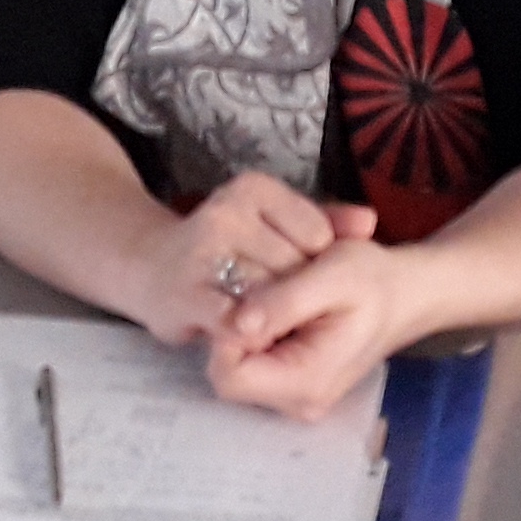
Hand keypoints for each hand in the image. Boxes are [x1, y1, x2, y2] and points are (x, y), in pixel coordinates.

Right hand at [119, 172, 378, 350]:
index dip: (314, 263)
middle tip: (278, 300)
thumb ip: (327, 220)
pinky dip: (250, 332)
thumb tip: (369, 222)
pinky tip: (247, 332)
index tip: (298, 270)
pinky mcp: (186, 294)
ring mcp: (202, 251)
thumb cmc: (228, 249)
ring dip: (272, 316)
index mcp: (252, 188)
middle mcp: (225, 211)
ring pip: (269, 298)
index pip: (317, 235)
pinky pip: (238, 323)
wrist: (151, 269)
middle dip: (293, 291)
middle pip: (293, 267)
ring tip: (260, 314)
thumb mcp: (278, 223)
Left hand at [206, 233, 423, 421]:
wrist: (408, 294)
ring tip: (276, 292)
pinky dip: (259, 332)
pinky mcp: (295, 382)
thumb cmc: (375, 280)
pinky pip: (256, 361)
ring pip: (240, 365)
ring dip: (247, 328)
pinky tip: (281, 303)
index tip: (246, 295)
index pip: (228, 376)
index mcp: (305, 382)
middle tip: (261, 289)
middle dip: (235, 329)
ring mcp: (295, 395)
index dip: (225, 334)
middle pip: (231, 373)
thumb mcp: (333, 274)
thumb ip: (284, 301)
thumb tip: (235, 323)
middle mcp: (296, 401)